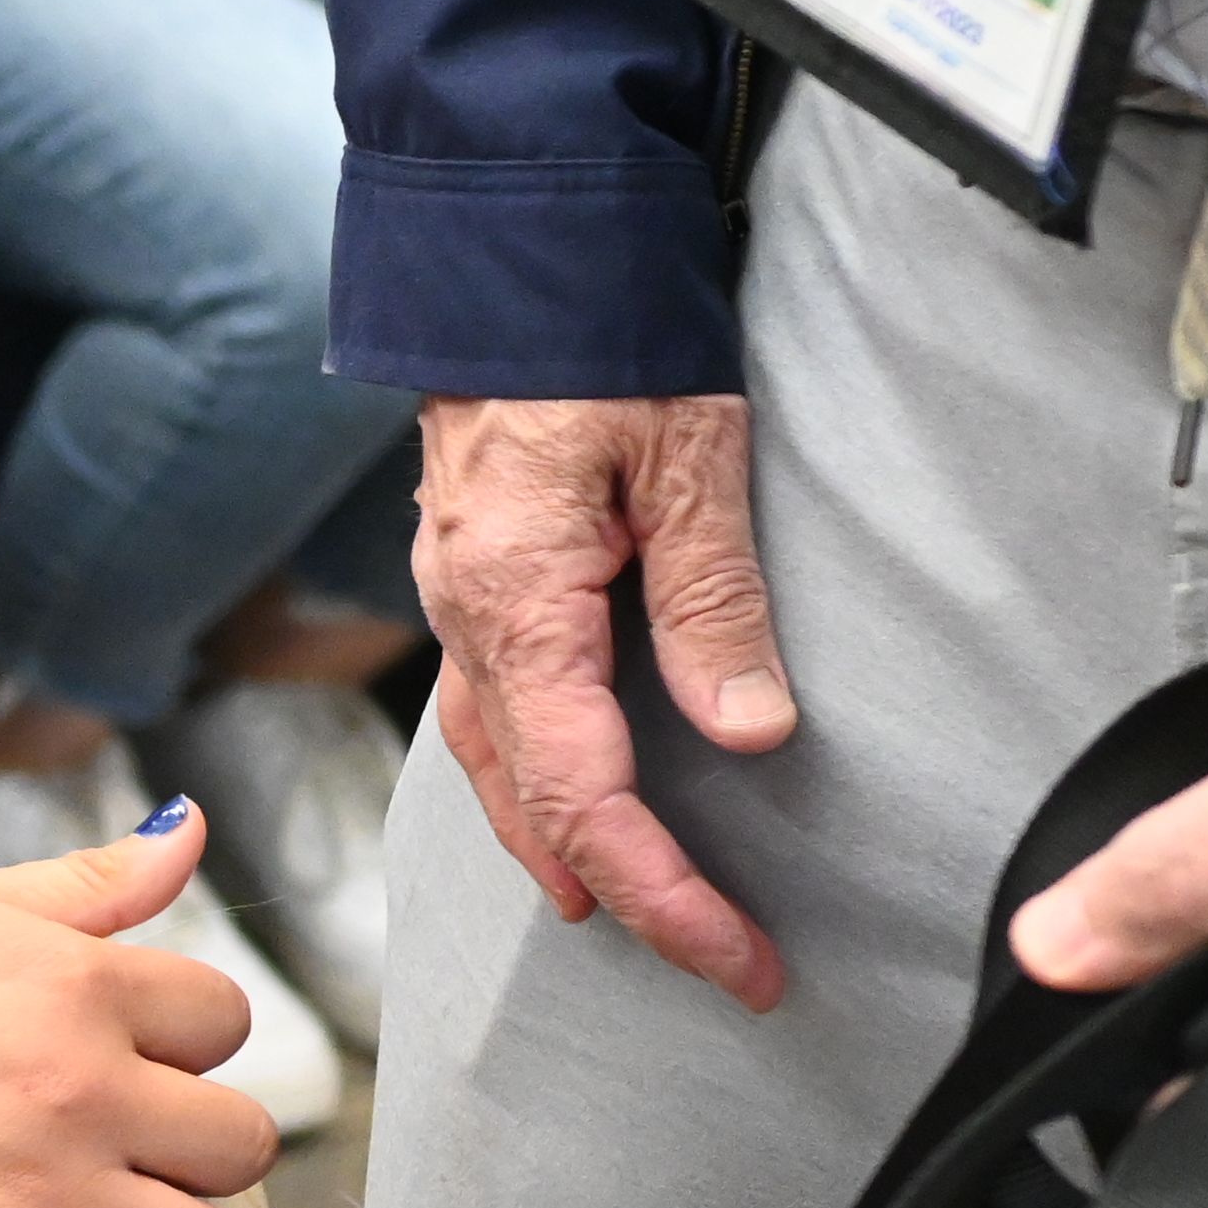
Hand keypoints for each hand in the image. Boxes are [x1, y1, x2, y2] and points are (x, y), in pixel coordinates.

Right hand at [0, 812, 280, 1207]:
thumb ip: (87, 885)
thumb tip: (188, 829)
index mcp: (79, 985)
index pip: (225, 1022)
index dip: (183, 1042)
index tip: (125, 1057)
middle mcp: (81, 1092)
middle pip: (245, 1145)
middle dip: (198, 1149)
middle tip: (127, 1148)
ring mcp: (41, 1195)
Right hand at [415, 392, 798, 1008]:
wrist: (516, 245)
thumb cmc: (602, 331)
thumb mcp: (690, 455)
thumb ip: (712, 600)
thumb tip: (748, 734)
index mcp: (516, 604)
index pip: (584, 795)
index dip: (662, 891)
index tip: (740, 956)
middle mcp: (468, 621)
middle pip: (535, 809)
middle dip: (632, 900)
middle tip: (730, 963)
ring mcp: (459, 604)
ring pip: (496, 771)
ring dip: (565, 854)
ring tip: (630, 910)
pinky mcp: (473, 580)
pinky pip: (491, 715)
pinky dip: (533, 783)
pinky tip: (564, 797)